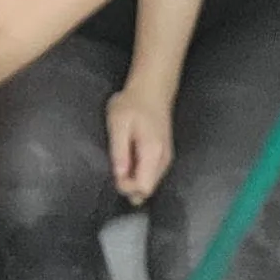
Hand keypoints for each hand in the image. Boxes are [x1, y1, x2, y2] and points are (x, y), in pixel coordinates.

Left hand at [104, 83, 174, 203]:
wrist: (152, 90)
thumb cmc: (132, 104)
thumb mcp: (118, 124)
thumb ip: (119, 152)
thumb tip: (119, 175)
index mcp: (153, 152)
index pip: (144, 187)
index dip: (126, 187)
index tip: (114, 173)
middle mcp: (163, 160)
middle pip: (148, 190)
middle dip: (129, 186)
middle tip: (117, 166)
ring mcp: (166, 158)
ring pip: (150, 183)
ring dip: (133, 179)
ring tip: (123, 159)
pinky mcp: (163, 155)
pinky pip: (151, 174)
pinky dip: (139, 172)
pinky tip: (130, 157)